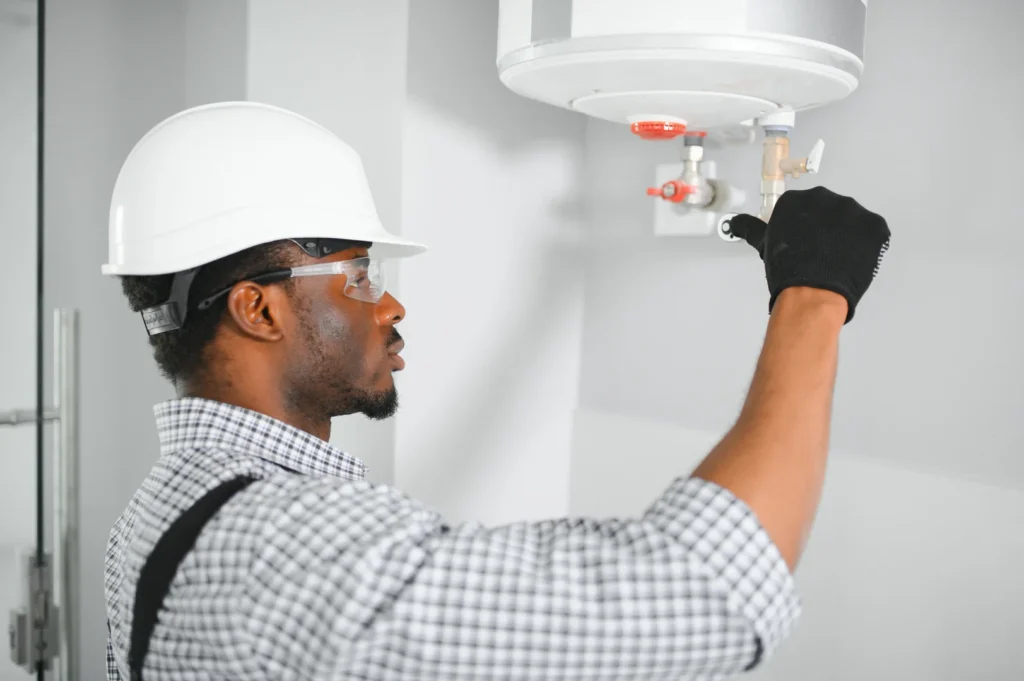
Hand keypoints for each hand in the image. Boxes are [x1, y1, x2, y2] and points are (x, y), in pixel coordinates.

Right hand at [726, 187, 890, 322]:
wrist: (813, 293)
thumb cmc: (787, 269)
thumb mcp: (764, 245)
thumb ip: (750, 228)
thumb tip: (735, 223)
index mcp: (799, 199)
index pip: (804, 208)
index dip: (805, 227)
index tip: (805, 242)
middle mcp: (827, 198)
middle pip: (829, 211)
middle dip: (828, 230)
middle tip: (820, 254)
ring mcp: (854, 212)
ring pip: (852, 222)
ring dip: (848, 237)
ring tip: (837, 260)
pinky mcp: (875, 226)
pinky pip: (872, 233)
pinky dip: (866, 246)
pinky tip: (853, 260)